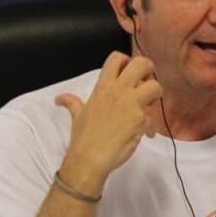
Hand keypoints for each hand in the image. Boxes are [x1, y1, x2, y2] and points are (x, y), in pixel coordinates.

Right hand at [54, 51, 162, 193]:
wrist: (89, 158)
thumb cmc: (83, 137)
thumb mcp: (77, 115)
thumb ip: (72, 103)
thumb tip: (60, 98)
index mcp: (103, 86)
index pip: (117, 58)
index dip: (127, 62)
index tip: (128, 75)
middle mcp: (118, 91)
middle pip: (142, 64)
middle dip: (149, 71)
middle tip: (146, 84)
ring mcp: (131, 104)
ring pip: (156, 87)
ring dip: (156, 96)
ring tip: (149, 107)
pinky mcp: (140, 120)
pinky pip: (153, 119)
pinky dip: (151, 128)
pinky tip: (144, 134)